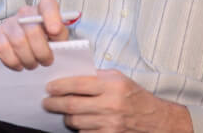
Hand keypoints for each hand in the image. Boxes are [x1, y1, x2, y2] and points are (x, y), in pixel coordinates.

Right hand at [0, 0, 68, 69]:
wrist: (26, 45)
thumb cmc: (45, 41)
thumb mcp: (58, 38)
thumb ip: (61, 36)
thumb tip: (57, 37)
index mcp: (43, 9)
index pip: (48, 5)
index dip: (52, 17)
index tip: (55, 31)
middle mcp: (25, 12)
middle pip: (33, 31)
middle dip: (41, 52)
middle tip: (46, 61)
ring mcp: (9, 22)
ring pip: (18, 42)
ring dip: (28, 59)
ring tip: (33, 64)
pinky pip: (3, 49)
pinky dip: (13, 61)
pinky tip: (19, 63)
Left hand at [44, 70, 192, 131]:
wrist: (157, 120)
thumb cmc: (135, 96)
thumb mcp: (118, 79)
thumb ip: (96, 76)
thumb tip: (69, 76)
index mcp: (112, 86)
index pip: (77, 85)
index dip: (59, 86)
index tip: (49, 88)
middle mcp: (111, 105)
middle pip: (72, 106)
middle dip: (54, 104)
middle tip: (46, 102)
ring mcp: (111, 124)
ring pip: (76, 122)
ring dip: (66, 117)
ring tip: (63, 112)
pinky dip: (79, 128)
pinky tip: (78, 122)